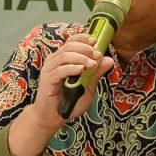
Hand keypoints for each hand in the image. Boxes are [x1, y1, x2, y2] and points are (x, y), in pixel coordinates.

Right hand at [9, 32, 118, 155]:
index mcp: (63, 59)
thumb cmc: (69, 102)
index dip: (83, 38)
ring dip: (81, 58)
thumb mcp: (88, 87)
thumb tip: (108, 59)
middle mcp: (54, 61)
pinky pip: (60, 70)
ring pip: (65, 55)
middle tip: (97, 55)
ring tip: (92, 64)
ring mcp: (49, 70)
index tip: (96, 40)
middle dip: (85, 48)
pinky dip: (72, 68)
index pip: (71, 41)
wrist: (53, 118)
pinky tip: (81, 70)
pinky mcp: (47, 80)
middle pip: (69, 45)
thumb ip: (96, 74)